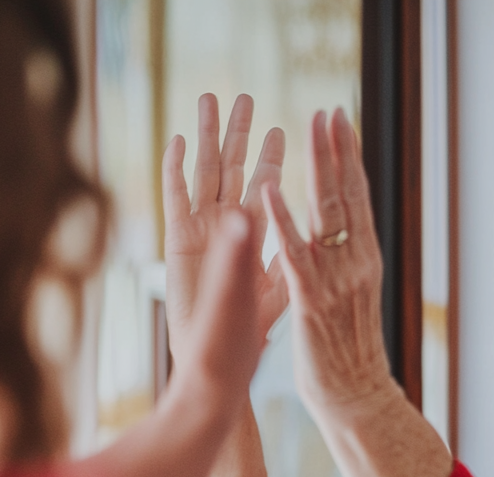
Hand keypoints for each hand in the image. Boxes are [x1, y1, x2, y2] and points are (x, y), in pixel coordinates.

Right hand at [163, 93, 287, 359]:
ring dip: (208, 136)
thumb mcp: (279, 291)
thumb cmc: (247, 332)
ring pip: (205, 172)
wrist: (214, 363)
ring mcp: (200, 231)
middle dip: (239, 133)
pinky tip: (180, 140)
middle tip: (245, 97)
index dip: (274, 156)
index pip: (266, 187)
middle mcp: (226, 228)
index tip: (286, 125)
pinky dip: (177, 168)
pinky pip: (177, 197)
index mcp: (254, 237)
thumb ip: (291, 258)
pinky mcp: (179, 241)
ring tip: (210, 100)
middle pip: (233, 169)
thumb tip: (316, 233)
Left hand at [262, 108, 396, 417]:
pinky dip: (281, 219)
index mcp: (365, 262)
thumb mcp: (351, 302)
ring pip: (326, 214)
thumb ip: (346, 267)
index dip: (349, 158)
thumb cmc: (348, 355)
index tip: (341, 122)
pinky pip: (293, 253)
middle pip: (346, 196)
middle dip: (336, 150)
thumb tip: (344, 239)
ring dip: (315, 169)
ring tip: (307, 129)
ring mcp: (336, 281)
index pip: (358, 199)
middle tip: (328, 111)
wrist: (357, 398)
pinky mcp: (311, 301)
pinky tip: (270, 188)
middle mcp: (356, 264)